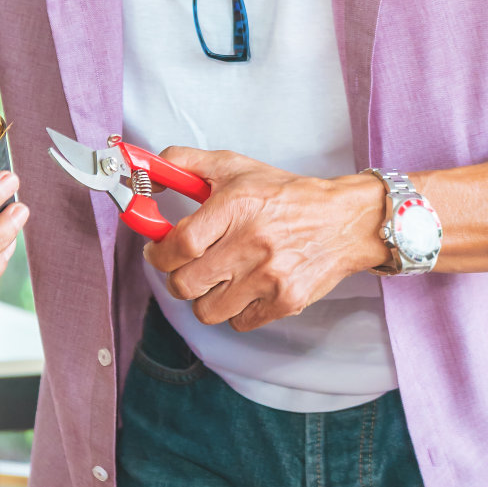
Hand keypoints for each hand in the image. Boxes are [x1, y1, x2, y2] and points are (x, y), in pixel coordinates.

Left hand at [142, 147, 386, 331]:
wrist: (343, 220)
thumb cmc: (284, 194)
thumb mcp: (233, 166)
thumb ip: (183, 163)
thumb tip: (144, 175)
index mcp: (236, 205)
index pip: (179, 244)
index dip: (158, 253)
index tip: (157, 250)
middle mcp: (252, 242)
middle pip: (185, 284)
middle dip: (178, 276)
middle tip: (187, 265)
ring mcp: (270, 277)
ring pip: (206, 310)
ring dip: (206, 296)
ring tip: (219, 277)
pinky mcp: (286, 302)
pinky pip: (238, 323)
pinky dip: (235, 310)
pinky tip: (245, 287)